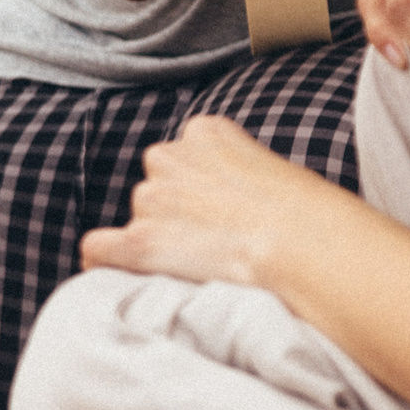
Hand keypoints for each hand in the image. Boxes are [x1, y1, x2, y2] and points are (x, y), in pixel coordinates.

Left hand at [79, 116, 341, 285]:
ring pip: (137, 222)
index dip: (200, 193)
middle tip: (212, 245)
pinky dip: (105, 263)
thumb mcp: (276, 171)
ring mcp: (151, 199)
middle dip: (174, 216)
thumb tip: (233, 206)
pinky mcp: (140, 241)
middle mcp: (168, 157)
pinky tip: (115, 276)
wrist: (307, 247)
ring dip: (156, 242)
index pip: (182, 159)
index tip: (223, 215)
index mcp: (204, 133)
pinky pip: (99, 249)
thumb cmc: (310, 217)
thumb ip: (238, 174)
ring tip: (200, 267)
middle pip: (156, 189)